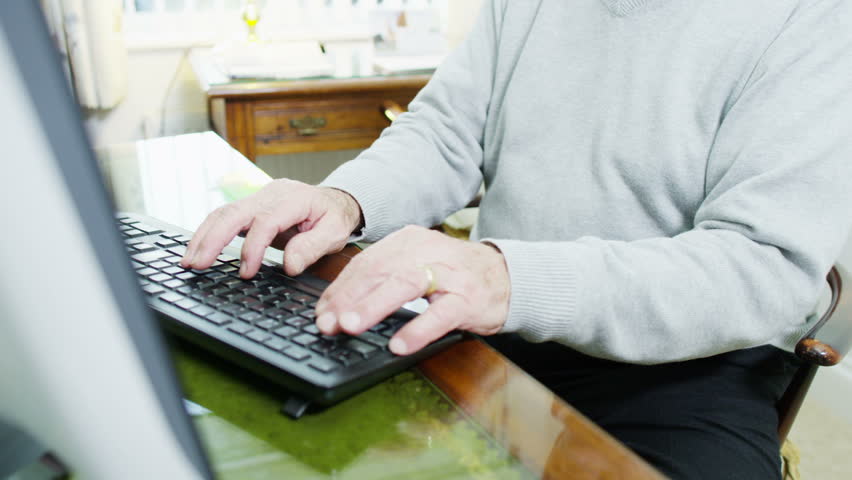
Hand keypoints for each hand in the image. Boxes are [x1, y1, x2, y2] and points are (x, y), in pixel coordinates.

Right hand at [181, 179, 361, 277]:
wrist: (335, 201)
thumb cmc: (335, 218)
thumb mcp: (335, 233)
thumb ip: (312, 247)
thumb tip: (289, 265)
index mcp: (294, 199)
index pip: (266, 221)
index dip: (253, 247)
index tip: (246, 272)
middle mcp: (272, 193)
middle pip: (235, 212)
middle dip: (213, 239)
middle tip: (198, 264)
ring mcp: (259, 197)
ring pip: (224, 212)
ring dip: (204, 237)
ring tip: (190, 261)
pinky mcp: (251, 205)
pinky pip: (225, 216)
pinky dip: (209, 233)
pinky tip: (198, 249)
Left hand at [314, 225, 510, 354]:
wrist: (505, 276)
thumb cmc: (454, 274)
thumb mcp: (417, 265)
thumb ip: (383, 279)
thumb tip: (339, 305)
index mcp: (409, 241)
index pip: (366, 263)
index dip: (340, 288)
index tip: (321, 311)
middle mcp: (427, 251)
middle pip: (380, 271)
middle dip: (349, 298)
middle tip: (327, 322)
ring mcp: (450, 274)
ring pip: (406, 286)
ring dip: (375, 306)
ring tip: (351, 326)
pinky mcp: (468, 299)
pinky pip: (440, 315)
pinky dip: (418, 329)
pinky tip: (399, 345)